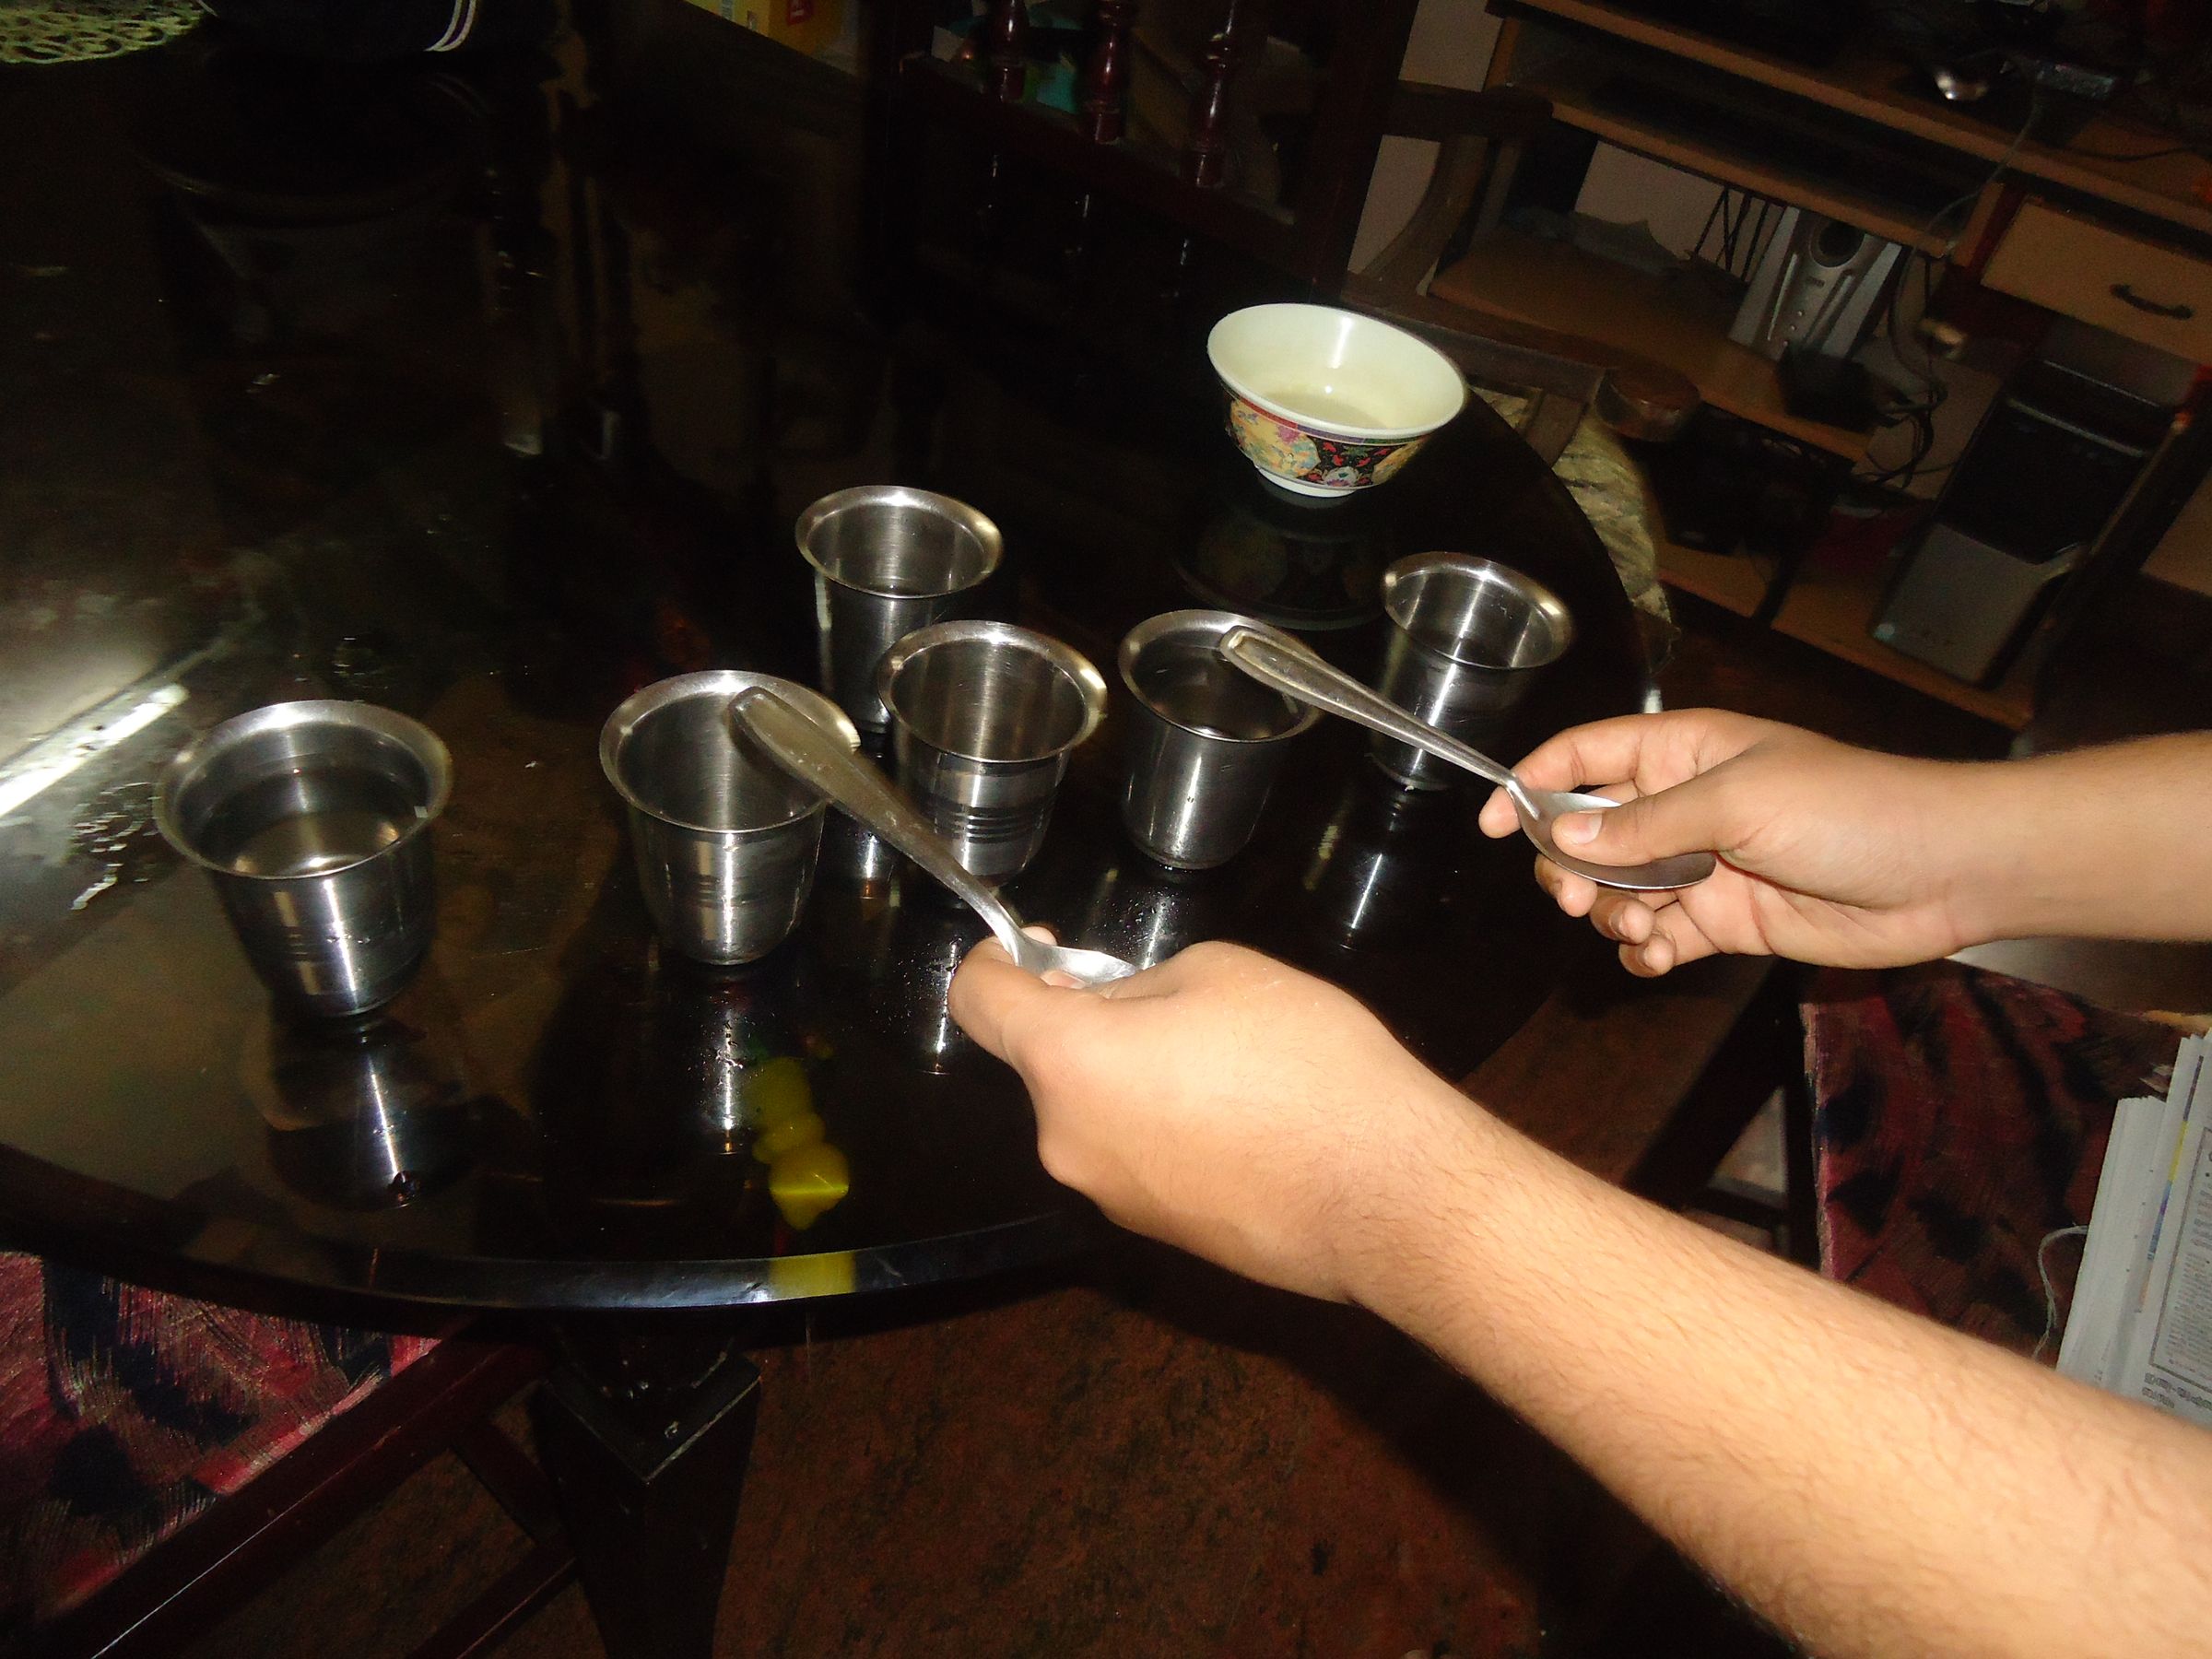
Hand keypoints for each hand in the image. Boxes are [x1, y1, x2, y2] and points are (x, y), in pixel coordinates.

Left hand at [947, 940, 1467, 1302]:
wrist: (1383, 1195)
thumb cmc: (1302, 1064)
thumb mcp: (1218, 971)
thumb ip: (1137, 984)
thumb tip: (1109, 1010)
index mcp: (1067, 1062)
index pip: (977, 1002)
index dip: (996, 961)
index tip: (1041, 949)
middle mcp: (1065, 1140)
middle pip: (1048, 1063)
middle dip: (1095, 1024)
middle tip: (1182, 1004)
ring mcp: (1109, 1197)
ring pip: (1097, 1111)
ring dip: (1137, 1078)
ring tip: (1233, 1065)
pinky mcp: (1158, 1234)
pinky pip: (1140, 1157)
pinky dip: (1170, 1129)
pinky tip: (1248, 1122)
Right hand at [1475, 710, 1981, 976]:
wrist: (1940, 872)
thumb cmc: (1844, 810)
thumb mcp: (1735, 802)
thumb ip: (1642, 824)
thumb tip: (1558, 836)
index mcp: (1681, 751)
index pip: (1584, 755)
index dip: (1531, 783)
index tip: (1489, 824)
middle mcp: (1682, 805)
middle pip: (1587, 832)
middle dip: (1569, 868)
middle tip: (1577, 899)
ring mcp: (1702, 865)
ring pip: (1616, 890)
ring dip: (1612, 915)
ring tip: (1644, 930)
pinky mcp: (1724, 921)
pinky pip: (1656, 936)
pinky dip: (1645, 951)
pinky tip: (1659, 957)